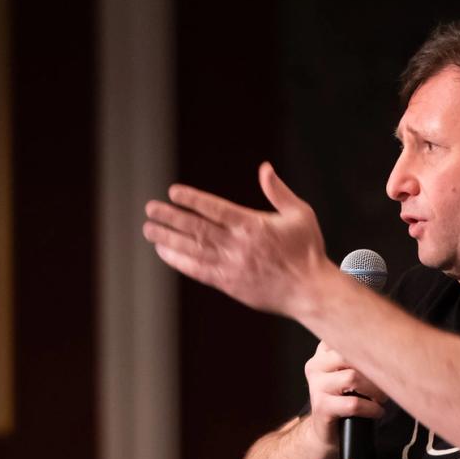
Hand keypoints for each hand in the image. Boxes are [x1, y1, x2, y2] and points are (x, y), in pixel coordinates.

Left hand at [143, 163, 332, 317]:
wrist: (310, 290)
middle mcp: (238, 246)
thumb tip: (265, 168)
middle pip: (197, 229)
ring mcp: (232, 266)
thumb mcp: (299, 214)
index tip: (174, 192)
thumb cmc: (307, 250)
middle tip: (151, 209)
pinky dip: (179, 261)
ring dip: (168, 239)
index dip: (193, 200)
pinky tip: (164, 251)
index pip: (215, 209)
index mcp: (253, 226)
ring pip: (193, 250)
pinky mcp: (229, 284)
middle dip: (171, 217)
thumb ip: (278, 191)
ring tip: (149, 230)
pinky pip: (198, 270)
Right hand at [305, 342, 387, 435]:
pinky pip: (353, 404)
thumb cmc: (344, 400)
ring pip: (352, 377)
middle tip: (386, 381)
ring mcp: (316, 387)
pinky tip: (377, 411)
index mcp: (322, 354)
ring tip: (381, 398)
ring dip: (375, 390)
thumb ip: (358, 358)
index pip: (346, 337)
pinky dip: (371, 408)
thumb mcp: (347, 373)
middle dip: (374, 368)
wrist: (326, 431)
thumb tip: (390, 346)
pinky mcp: (321, 407)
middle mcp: (315, 366)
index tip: (387, 353)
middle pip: (349, 354)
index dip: (370, 344)